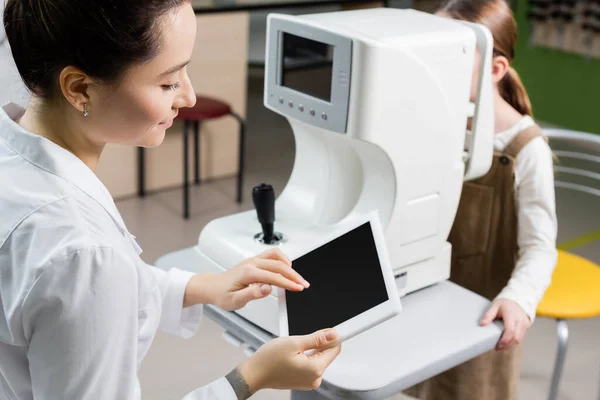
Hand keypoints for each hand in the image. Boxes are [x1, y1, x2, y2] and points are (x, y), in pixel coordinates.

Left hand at [184, 248, 308, 309]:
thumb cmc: (222, 294)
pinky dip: (282, 260)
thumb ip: (251, 294)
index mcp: (248, 273)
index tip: (299, 288)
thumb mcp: (235, 301)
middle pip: (279, 265)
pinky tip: (286, 269)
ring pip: (277, 256)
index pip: (274, 277)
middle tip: (303, 284)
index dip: (288, 283)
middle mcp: (252, 263)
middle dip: (294, 275)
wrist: (212, 287)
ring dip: (289, 266)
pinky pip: (272, 255)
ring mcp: (253, 260)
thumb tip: (266, 289)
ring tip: (296, 278)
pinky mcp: (255, 260)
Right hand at [239, 329, 341, 393]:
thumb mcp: (294, 342)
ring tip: (293, 350)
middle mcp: (315, 378)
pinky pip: (310, 365)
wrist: (254, 373)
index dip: (333, 337)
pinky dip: (305, 357)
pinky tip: (292, 356)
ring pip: (318, 358)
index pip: (335, 349)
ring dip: (310, 350)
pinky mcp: (303, 381)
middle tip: (301, 340)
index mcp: (315, 369)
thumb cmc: (269, 360)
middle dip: (317, 344)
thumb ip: (317, 338)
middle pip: (326, 354)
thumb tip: (333, 334)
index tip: (331, 329)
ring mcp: (309, 381)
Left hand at [480, 299, 530, 350]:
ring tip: (500, 346)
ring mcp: (525, 324)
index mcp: (512, 314)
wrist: (518, 299)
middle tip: (497, 347)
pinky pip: (521, 337)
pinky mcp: (526, 327)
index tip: (498, 345)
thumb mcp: (495, 305)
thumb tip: (482, 324)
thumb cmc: (505, 303)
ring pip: (519, 340)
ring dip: (510, 345)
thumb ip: (489, 314)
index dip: (505, 340)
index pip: (510, 330)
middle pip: (516, 338)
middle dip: (507, 345)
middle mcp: (520, 320)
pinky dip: (513, 342)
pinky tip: (506, 342)